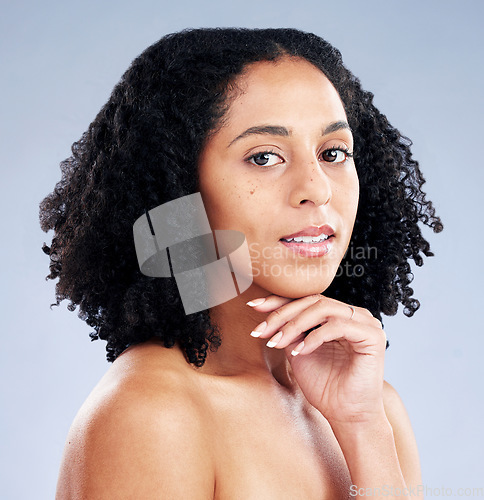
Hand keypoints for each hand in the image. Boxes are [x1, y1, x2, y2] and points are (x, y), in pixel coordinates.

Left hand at [248, 294, 387, 425]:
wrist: (346, 415)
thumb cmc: (325, 386)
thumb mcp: (298, 351)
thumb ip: (288, 331)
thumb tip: (265, 313)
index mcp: (337, 316)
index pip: (305, 301)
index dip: (278, 302)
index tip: (254, 306)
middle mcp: (353, 314)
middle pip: (312, 301)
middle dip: (282, 314)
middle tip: (262, 331)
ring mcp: (365, 322)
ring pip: (323, 308)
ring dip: (295, 324)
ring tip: (277, 342)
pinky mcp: (373, 336)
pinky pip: (337, 326)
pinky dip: (314, 337)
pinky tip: (300, 351)